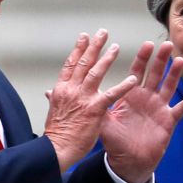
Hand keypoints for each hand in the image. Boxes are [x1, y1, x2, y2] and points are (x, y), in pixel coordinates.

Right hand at [44, 30, 139, 172]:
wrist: (57, 149)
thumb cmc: (57, 133)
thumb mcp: (53, 111)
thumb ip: (54, 98)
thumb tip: (49, 92)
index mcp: (61, 89)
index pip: (70, 64)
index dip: (78, 49)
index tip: (84, 37)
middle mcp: (71, 89)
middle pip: (84, 63)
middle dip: (94, 46)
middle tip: (103, 33)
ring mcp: (83, 98)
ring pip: (96, 72)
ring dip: (107, 58)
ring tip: (116, 47)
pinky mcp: (95, 109)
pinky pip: (112, 94)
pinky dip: (123, 86)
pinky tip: (133, 79)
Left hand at [100, 41, 182, 182]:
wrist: (128, 161)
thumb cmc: (116, 142)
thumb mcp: (104, 122)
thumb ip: (98, 106)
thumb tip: (83, 91)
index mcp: (131, 95)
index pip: (137, 71)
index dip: (143, 58)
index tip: (147, 44)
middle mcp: (147, 98)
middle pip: (156, 74)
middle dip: (161, 59)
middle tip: (167, 44)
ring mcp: (159, 108)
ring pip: (169, 87)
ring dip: (175, 74)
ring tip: (180, 61)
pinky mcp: (168, 121)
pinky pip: (181, 110)